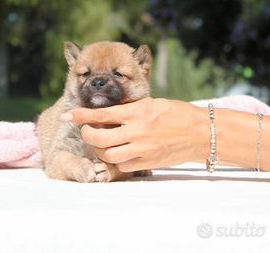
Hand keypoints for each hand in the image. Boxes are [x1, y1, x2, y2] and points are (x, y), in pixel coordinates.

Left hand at [61, 98, 206, 171]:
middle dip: (87, 135)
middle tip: (87, 132)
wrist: (200, 132)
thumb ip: (130, 110)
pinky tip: (118, 153)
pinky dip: (116, 160)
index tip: (68, 115)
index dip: (81, 115)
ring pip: (108, 155)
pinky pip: (123, 165)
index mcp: (138, 112)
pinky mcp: (148, 161)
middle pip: (100, 138)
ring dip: (100, 150)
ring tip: (101, 144)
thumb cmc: (177, 114)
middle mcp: (137, 131)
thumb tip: (108, 114)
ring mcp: (142, 148)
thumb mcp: (152, 104)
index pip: (102, 114)